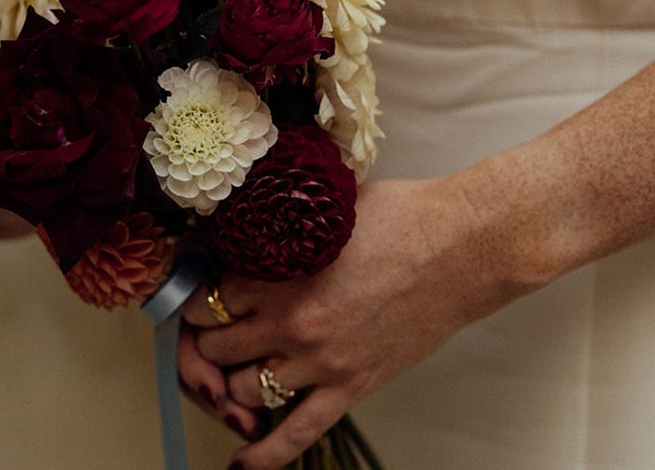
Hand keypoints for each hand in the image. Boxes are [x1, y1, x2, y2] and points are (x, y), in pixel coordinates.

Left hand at [180, 177, 513, 469]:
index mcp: (277, 276)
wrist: (458, 247)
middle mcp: (290, 326)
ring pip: (244, 390)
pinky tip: (242, 463)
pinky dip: (265, 454)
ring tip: (229, 368)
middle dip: (204, 339)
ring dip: (230, 380)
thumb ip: (280, 230)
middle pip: (216, 347)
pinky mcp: (351, 387)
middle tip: (207, 331)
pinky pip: (297, 433)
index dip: (196, 297)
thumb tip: (252, 229)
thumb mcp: (321, 210)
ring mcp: (320, 363)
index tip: (198, 295)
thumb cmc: (397, 217)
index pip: (206, 300)